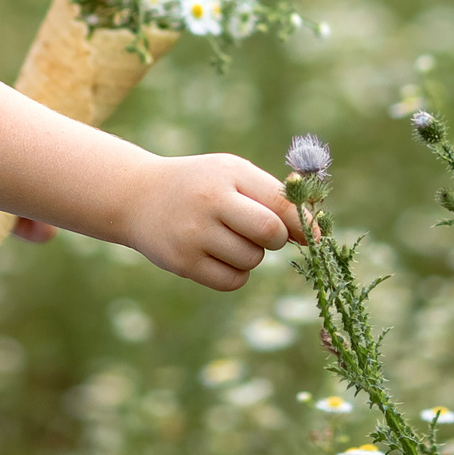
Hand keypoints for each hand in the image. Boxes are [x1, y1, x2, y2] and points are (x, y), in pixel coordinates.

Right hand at [122, 154, 299, 290]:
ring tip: (227, 238)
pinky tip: (218, 256)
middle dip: (275, 238)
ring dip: (251, 255)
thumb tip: (315, 232)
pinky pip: (232, 280)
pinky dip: (235, 274)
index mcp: (228, 174)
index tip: (316, 237)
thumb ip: (272, 195)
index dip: (305, 223)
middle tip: (261, 233)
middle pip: (270, 232)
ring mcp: (194, 233)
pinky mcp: (183, 262)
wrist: (138, 196)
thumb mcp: (231, 175)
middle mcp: (211, 201)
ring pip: (252, 259)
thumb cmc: (200, 185)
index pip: (280, 201)